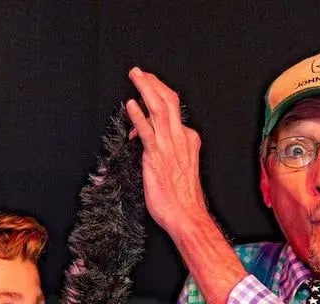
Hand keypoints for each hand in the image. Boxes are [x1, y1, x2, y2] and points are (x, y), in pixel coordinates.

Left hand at [125, 67, 210, 235]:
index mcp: (188, 139)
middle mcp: (181, 138)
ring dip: (146, 89)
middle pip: (168, 101)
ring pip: (159, 109)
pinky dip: (138, 116)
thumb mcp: (180, 167)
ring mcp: (169, 146)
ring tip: (135, 75)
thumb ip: (166, 150)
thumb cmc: (181, 197)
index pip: (174, 111)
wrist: (187, 215)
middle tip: (139, 72)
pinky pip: (147, 131)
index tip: (145, 92)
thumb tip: (145, 139)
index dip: (157, 100)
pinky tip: (130, 104)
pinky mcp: (156, 156)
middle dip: (153, 83)